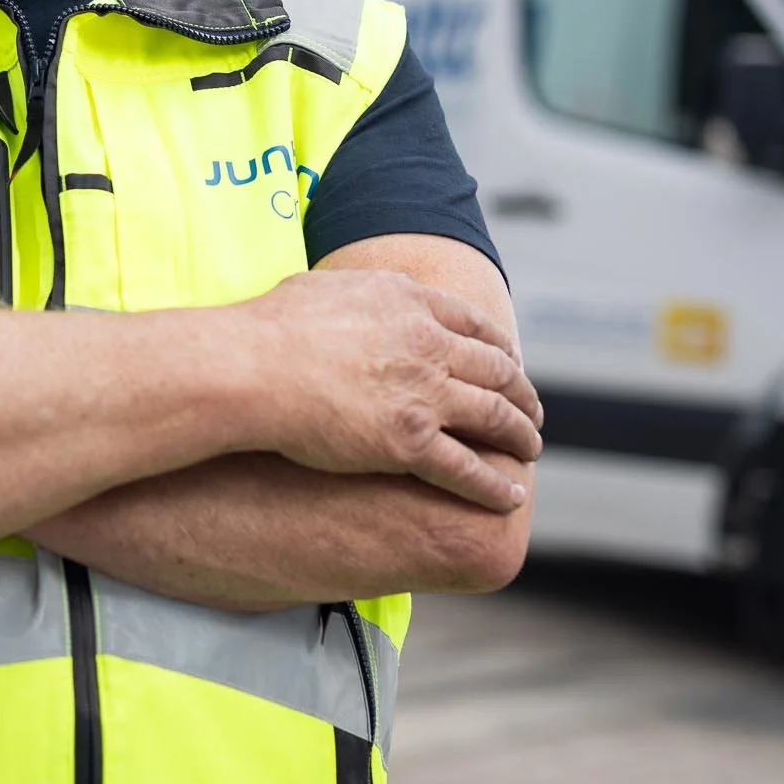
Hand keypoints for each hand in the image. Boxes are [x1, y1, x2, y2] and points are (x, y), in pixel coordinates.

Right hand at [249, 270, 542, 511]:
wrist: (250, 367)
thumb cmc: (270, 329)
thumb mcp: (324, 287)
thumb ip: (356, 293)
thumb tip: (352, 295)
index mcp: (408, 302)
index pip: (473, 324)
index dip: (499, 346)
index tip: (509, 361)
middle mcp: (428, 344)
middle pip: (496, 369)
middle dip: (521, 392)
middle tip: (532, 409)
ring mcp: (424, 393)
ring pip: (494, 416)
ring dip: (520, 435)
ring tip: (531, 449)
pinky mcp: (410, 440)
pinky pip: (466, 467)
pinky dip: (493, 484)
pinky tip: (509, 496)